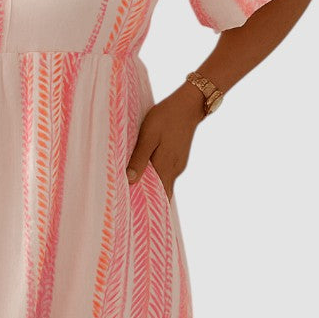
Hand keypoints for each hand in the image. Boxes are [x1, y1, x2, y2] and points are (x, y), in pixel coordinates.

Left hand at [126, 85, 203, 201]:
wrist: (188, 105)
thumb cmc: (166, 117)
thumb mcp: (148, 136)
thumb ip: (139, 158)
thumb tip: (130, 181)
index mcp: (166, 167)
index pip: (158, 197)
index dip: (146, 206)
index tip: (132, 212)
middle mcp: (174, 171)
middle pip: (161, 194)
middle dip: (148, 202)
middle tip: (129, 207)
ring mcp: (178, 165)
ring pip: (164, 184)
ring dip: (151, 190)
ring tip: (133, 193)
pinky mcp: (178, 159)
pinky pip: (166, 175)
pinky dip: (156, 179)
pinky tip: (145, 176)